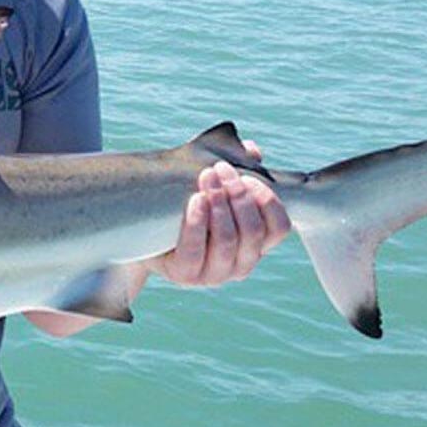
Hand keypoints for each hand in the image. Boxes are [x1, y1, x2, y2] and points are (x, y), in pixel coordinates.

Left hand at [148, 140, 290, 286]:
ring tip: (206, 178)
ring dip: (219, 206)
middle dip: (238, 196)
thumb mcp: (215, 185)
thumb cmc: (188, 203)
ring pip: (227, 241)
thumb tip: (252, 150)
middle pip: (253, 231)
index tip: (247, 176)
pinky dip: (197, 223)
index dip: (268, 201)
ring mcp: (214, 274)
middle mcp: (241, 263)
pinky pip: (195, 251)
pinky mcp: (186, 276)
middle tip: (220, 168)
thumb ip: (238, 168)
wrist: (147, 229)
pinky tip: (195, 200)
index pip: (279, 227)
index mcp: (256, 243)